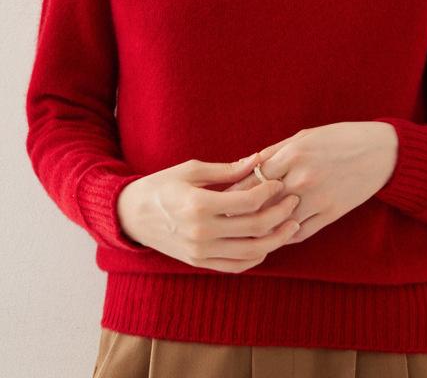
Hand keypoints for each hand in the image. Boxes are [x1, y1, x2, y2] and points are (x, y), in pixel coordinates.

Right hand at [116, 153, 301, 272]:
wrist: (132, 214)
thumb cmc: (162, 185)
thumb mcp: (192, 170)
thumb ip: (227, 169)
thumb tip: (258, 160)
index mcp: (200, 205)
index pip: (248, 202)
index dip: (269, 192)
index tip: (279, 183)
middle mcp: (202, 233)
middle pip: (255, 228)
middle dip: (280, 214)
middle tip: (293, 201)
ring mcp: (201, 252)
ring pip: (251, 252)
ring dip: (276, 239)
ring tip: (291, 225)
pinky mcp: (199, 262)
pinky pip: (236, 266)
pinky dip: (256, 257)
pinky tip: (268, 243)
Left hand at [222, 122, 397, 244]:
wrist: (380, 152)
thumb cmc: (338, 138)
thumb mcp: (303, 137)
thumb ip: (273, 153)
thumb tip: (244, 166)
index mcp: (293, 155)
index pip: (252, 180)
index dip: (234, 192)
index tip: (219, 201)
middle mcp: (303, 178)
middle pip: (262, 204)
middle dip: (241, 213)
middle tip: (224, 221)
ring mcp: (318, 199)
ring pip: (279, 223)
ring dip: (262, 229)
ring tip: (243, 233)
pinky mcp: (331, 214)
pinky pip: (300, 232)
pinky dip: (284, 235)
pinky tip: (273, 235)